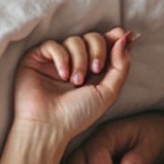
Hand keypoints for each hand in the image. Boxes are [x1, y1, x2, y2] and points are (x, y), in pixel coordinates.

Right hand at [11, 30, 133, 152]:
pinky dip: (61, 58)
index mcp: (94, 70)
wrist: (49, 126)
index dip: (115, 38)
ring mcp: (57, 59)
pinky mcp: (37, 58)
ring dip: (79, 60)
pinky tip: (62, 75)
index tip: (125, 37)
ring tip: (75, 81)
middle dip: (98, 50)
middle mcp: (76, 62)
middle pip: (93, 37)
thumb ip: (121, 66)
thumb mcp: (108, 93)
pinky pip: (53, 44)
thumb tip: (125, 37)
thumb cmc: (78, 115)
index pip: (107, 43)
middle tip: (95, 70)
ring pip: (74, 40)